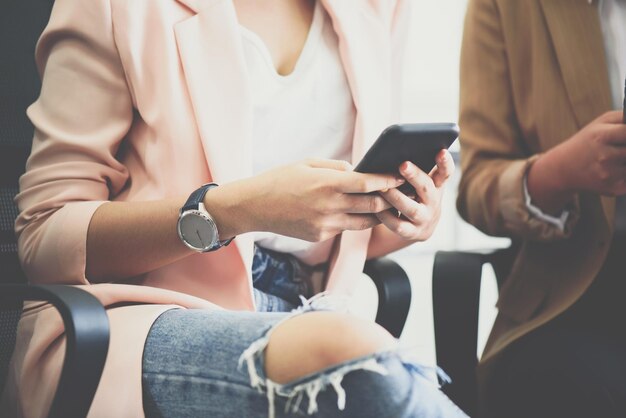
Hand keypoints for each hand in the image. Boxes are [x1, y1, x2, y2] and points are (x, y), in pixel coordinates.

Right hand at [205, 159, 403, 241]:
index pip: (368, 183)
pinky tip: (353, 212)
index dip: (387, 181)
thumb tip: (358, 171)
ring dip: (375, 214)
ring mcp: (325, 225)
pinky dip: (351, 220)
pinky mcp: (319, 236)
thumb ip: (336, 167)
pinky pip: (343, 228)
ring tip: (385, 205)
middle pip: (372, 206)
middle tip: (399, 193)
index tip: (400, 177)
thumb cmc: (280, 179)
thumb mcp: (308, 163)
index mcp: (328, 183)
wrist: (254, 206)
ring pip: (363, 223)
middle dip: (389, 200)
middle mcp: (329, 206)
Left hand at [376, 149, 453, 240]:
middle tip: (402, 164)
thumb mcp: (421, 182)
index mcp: (437, 185)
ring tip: (382, 187)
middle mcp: (434, 202)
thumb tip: (393, 150)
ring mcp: (424, 219)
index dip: (445, 162)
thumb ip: (414, 169)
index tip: (441, 150)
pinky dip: (386, 216)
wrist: (419, 226)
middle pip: (427, 188)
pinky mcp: (412, 233)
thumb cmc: (415, 195)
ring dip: (396, 197)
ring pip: (411, 208)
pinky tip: (375, 208)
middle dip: (415, 176)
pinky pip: (397, 225)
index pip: (446, 172)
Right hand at [528, 111, 625, 212]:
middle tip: (622, 149)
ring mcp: (609, 175)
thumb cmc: (587, 142)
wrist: (564, 168)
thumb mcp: (602, 122)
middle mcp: (605, 157)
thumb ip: (624, 118)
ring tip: (618, 158)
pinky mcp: (614, 189)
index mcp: (601, 136)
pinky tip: (617, 170)